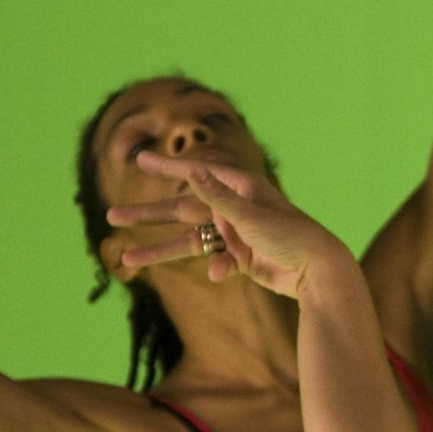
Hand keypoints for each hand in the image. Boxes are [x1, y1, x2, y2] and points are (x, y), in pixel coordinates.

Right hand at [110, 154, 352, 299]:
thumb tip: (192, 168)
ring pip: (190, 241)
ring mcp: (236, 235)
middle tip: (112, 216)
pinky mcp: (242, 258)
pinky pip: (217, 262)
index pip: (195, 173)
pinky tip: (218, 272)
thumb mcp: (250, 216)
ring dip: (161, 249)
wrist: (320, 272)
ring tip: (127, 258)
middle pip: (182, 210)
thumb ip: (218, 197)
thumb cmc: (290, 237)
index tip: (139, 158)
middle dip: (148, 214)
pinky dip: (215, 267)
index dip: (167, 166)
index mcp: (240, 188)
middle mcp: (235, 208)